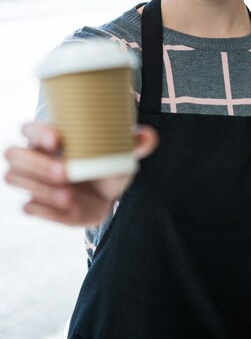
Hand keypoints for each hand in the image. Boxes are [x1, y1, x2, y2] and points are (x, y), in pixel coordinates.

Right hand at [4, 121, 158, 226]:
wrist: (105, 193)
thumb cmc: (108, 162)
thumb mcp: (122, 152)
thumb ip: (136, 143)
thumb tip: (148, 136)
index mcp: (49, 135)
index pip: (29, 128)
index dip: (38, 132)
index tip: (58, 139)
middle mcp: (34, 156)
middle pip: (14, 155)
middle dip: (37, 164)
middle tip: (65, 172)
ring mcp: (32, 181)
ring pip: (15, 179)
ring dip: (40, 189)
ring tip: (69, 196)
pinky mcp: (38, 204)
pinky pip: (29, 207)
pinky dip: (48, 210)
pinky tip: (70, 209)